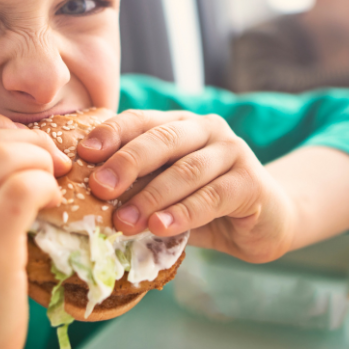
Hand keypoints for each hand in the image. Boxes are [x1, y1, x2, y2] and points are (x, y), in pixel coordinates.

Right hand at [0, 114, 70, 348]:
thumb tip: (17, 156)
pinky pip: (23, 189)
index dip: (2, 129)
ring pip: (5, 156)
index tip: (29, 151)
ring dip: (42, 162)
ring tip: (54, 187)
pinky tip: (53, 205)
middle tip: (55, 167)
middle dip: (32, 143)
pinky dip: (46, 186)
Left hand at [77, 110, 297, 263]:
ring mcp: (232, 152)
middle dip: (127, 163)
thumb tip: (86, 205)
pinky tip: (161, 228)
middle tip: (99, 188)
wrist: (265, 223)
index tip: (83, 154)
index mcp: (179, 125)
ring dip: (152, 196)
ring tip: (125, 222)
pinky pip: (213, 196)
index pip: (140, 120)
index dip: (111, 134)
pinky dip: (184, 213)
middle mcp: (206, 130)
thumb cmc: (205, 207)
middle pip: (162, 139)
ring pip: (187, 169)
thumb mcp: (165, 196)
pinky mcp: (251, 182)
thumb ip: (136, 193)